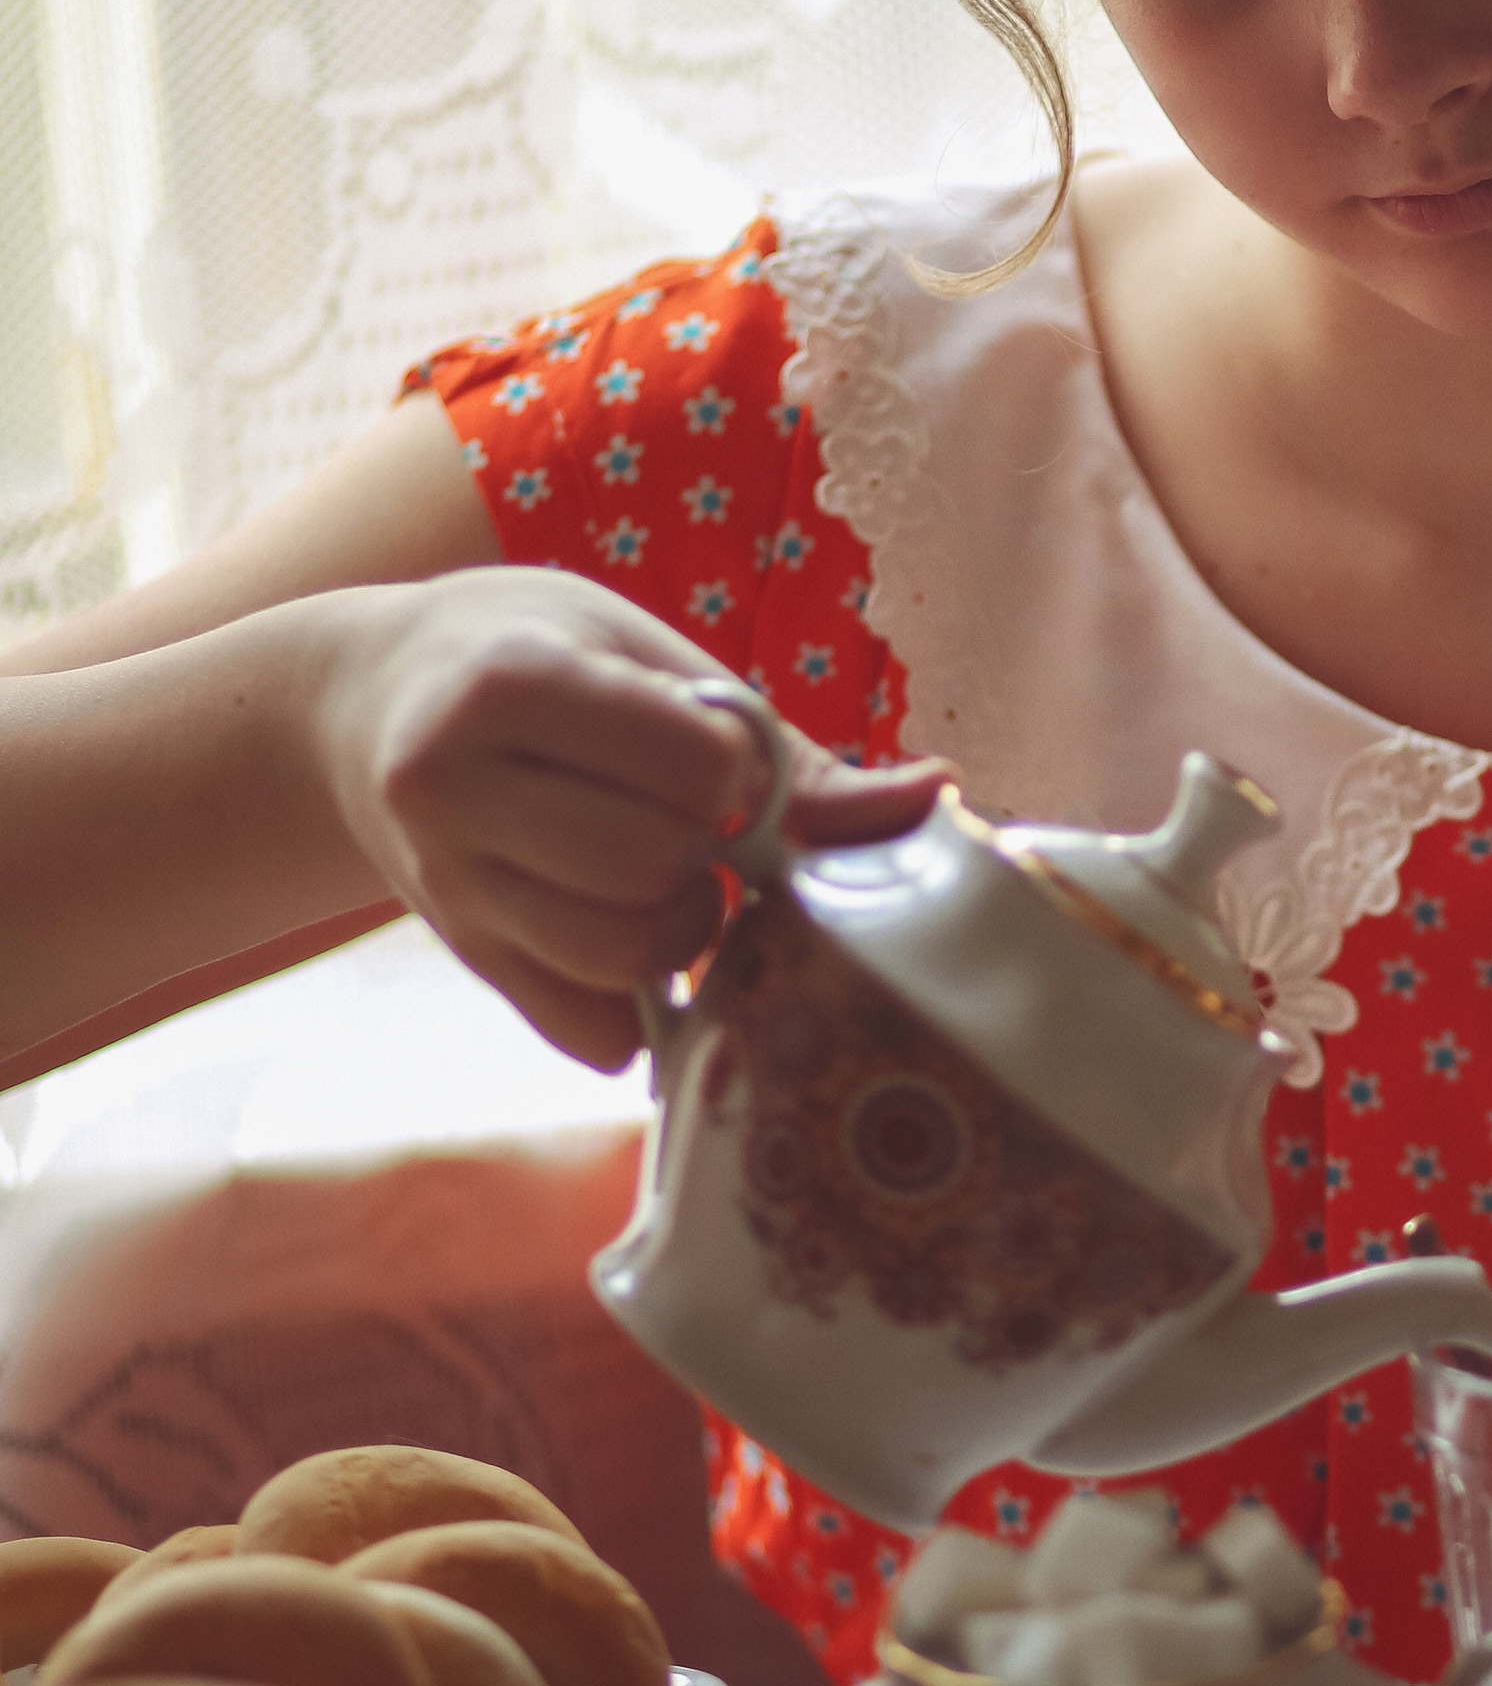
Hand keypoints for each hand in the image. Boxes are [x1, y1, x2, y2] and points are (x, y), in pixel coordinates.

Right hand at [316, 565, 945, 1067]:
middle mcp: (454, 790)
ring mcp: (448, 887)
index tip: (709, 750)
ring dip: (683, 927)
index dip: (734, 769)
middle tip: (688, 818)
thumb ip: (784, 744)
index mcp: (508, 683)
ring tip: (665, 870)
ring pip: (627, 955)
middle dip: (709, 852)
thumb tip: (938, 797)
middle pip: (656, 869)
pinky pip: (591, 1033)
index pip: (693, 767)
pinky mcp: (464, 959)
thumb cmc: (530, 654)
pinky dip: (639, 1000)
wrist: (359, 704)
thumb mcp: (641, 651)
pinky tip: (625, 927)